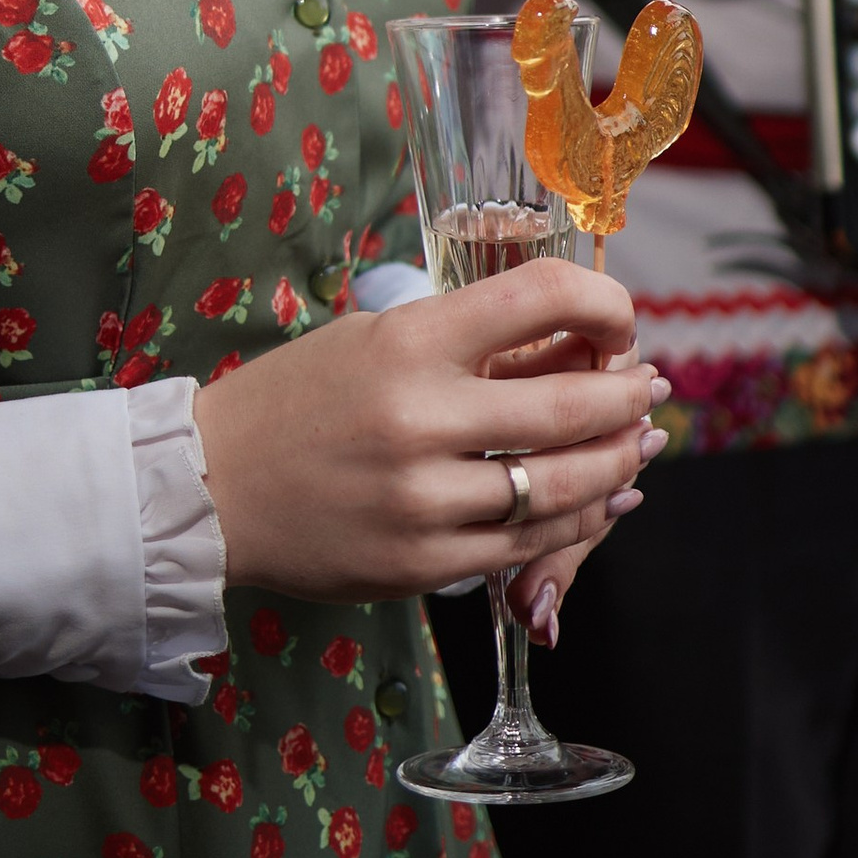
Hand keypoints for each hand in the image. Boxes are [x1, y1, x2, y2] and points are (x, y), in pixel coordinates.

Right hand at [193, 257, 663, 605]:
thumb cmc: (295, 399)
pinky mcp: (420, 563)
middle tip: (648, 389)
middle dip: (629, 395)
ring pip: (562, 485)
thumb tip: (579, 352)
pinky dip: (575, 520)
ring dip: (617, 463)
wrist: (209, 487)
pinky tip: (596, 499)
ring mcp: (423, 498)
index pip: (541, 294)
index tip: (620, 318)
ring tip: (635, 445)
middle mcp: (421, 417)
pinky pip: (525, 543)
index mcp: (408, 341)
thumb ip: (471, 346)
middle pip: (574, 404)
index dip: (605, 301)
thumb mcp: (375, 340)